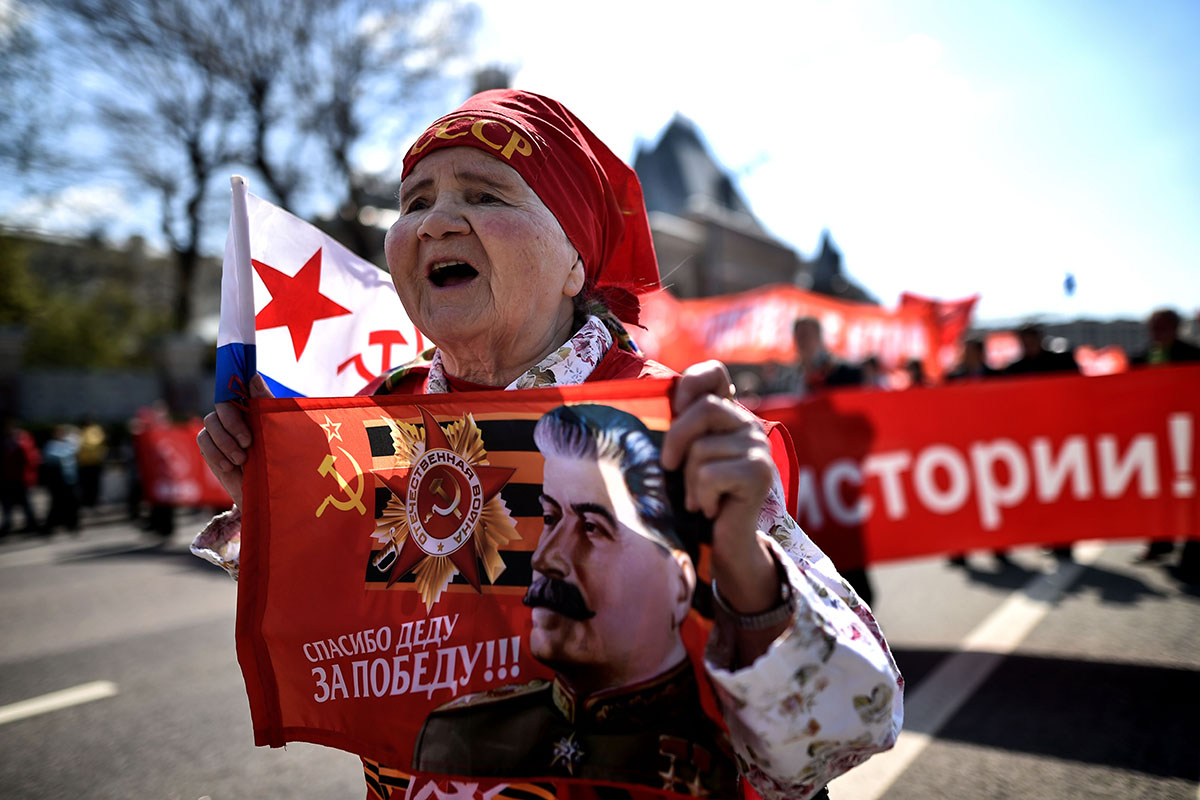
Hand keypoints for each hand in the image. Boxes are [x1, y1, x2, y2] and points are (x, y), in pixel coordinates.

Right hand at [196, 374, 272, 508]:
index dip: (234, 383)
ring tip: (242, 460)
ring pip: (211, 422)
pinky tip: (230, 467)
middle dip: (232, 423)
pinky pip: (204, 440)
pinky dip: (216, 453)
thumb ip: (266, 405)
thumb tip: (253, 376)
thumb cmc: (284, 460)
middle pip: (223, 404)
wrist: (272, 494)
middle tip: (248, 442)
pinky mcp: (212, 447)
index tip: (241, 395)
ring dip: (225, 441)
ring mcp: (223, 431)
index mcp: (257, 406)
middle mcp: (238, 415)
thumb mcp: (282, 431)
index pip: (239, 386)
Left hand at [661, 361, 778, 615]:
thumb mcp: (683, 459)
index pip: (714, 373)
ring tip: (698, 499)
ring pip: (702, 449)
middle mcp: (748, 425)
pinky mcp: (760, 472)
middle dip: (677, 439)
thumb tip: (640, 409)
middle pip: (704, 408)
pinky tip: (710, 509)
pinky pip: (711, 474)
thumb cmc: (697, 499)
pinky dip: (701, 496)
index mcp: (727, 416)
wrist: (725, 544)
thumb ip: (677, 431)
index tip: (676, 410)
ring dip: (689, 481)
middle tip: (669, 467)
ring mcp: (758, 447)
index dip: (691, 382)